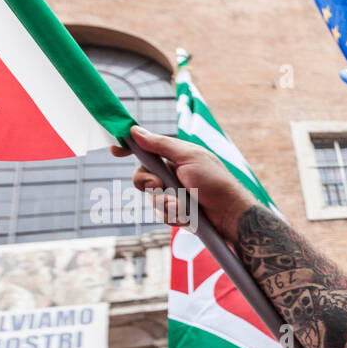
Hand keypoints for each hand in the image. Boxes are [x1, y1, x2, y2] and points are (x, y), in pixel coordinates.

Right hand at [110, 125, 257, 241]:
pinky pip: (162, 214)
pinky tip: (187, 217)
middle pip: (142, 176)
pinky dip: (173, 216)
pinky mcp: (177, 212)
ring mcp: (175, 194)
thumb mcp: (189, 158)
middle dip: (148, 183)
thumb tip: (136, 130)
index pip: (147, 149)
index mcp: (176, 157)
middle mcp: (173, 174)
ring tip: (183, 205)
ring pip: (152, 198)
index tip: (116, 150)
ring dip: (165, 203)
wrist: (230, 216)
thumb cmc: (215, 182)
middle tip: (159, 186)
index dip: (130, 148)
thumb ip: (162, 145)